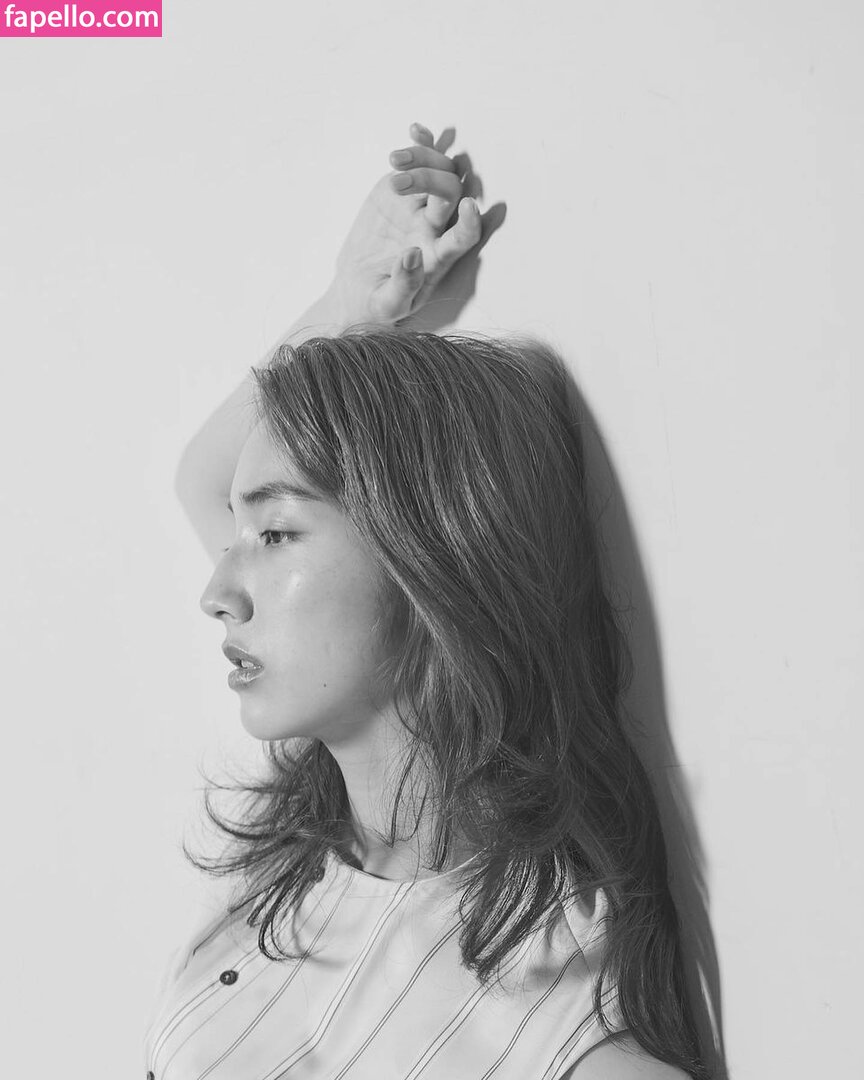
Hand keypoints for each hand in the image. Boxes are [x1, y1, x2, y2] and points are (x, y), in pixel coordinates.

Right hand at [324, 122, 490, 324]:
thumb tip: (413, 254)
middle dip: (429, 181)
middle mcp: (436, 228)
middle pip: (450, 193)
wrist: (357, 288)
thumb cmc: (377, 304)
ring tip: (394, 160)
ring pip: (439, 171)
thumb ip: (403, 284)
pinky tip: (416, 129)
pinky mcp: (402, 191)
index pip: (464, 238)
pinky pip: (421, 160)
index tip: (468, 208)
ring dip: (423, 159)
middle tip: (396, 184)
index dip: (470, 224)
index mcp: (438, 258)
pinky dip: (423, 143)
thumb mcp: (387, 305)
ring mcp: (420, 206)